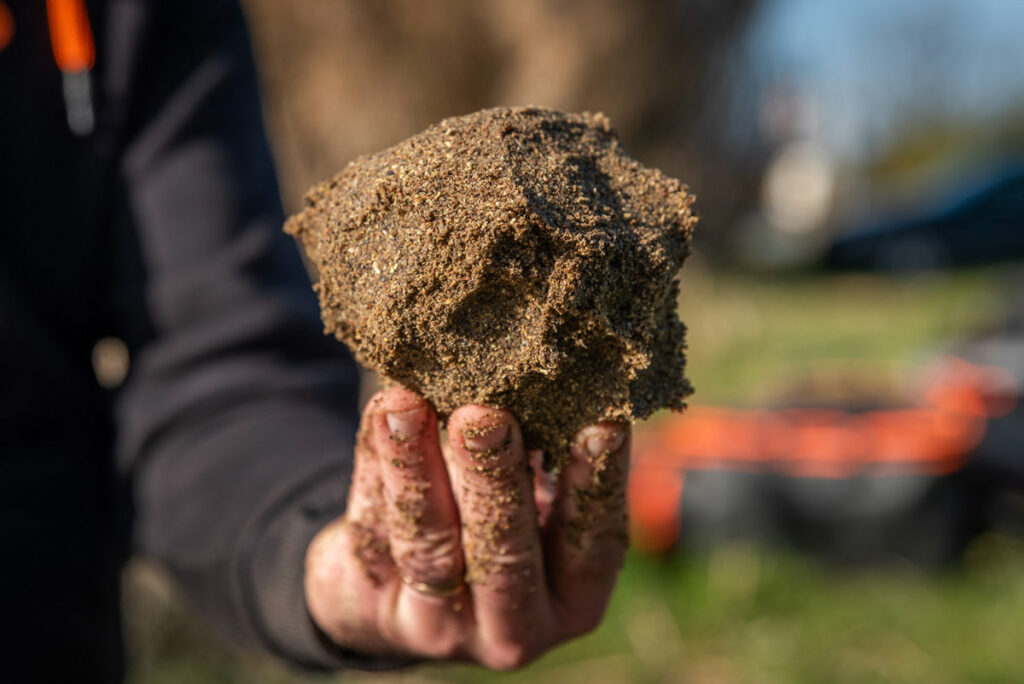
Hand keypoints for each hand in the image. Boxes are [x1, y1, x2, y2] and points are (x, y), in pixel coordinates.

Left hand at [305, 386, 629, 669]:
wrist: (402, 587)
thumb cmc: (498, 517)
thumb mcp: (535, 499)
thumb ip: (546, 456)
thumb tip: (559, 374)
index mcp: (572, 599)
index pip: (594, 543)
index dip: (596, 485)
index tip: (602, 422)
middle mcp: (512, 627)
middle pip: (504, 552)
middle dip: (494, 478)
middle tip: (484, 415)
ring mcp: (438, 625)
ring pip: (428, 544)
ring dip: (416, 466)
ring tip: (409, 402)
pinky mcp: (373, 605)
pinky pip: (372, 528)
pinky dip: (376, 464)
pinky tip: (382, 412)